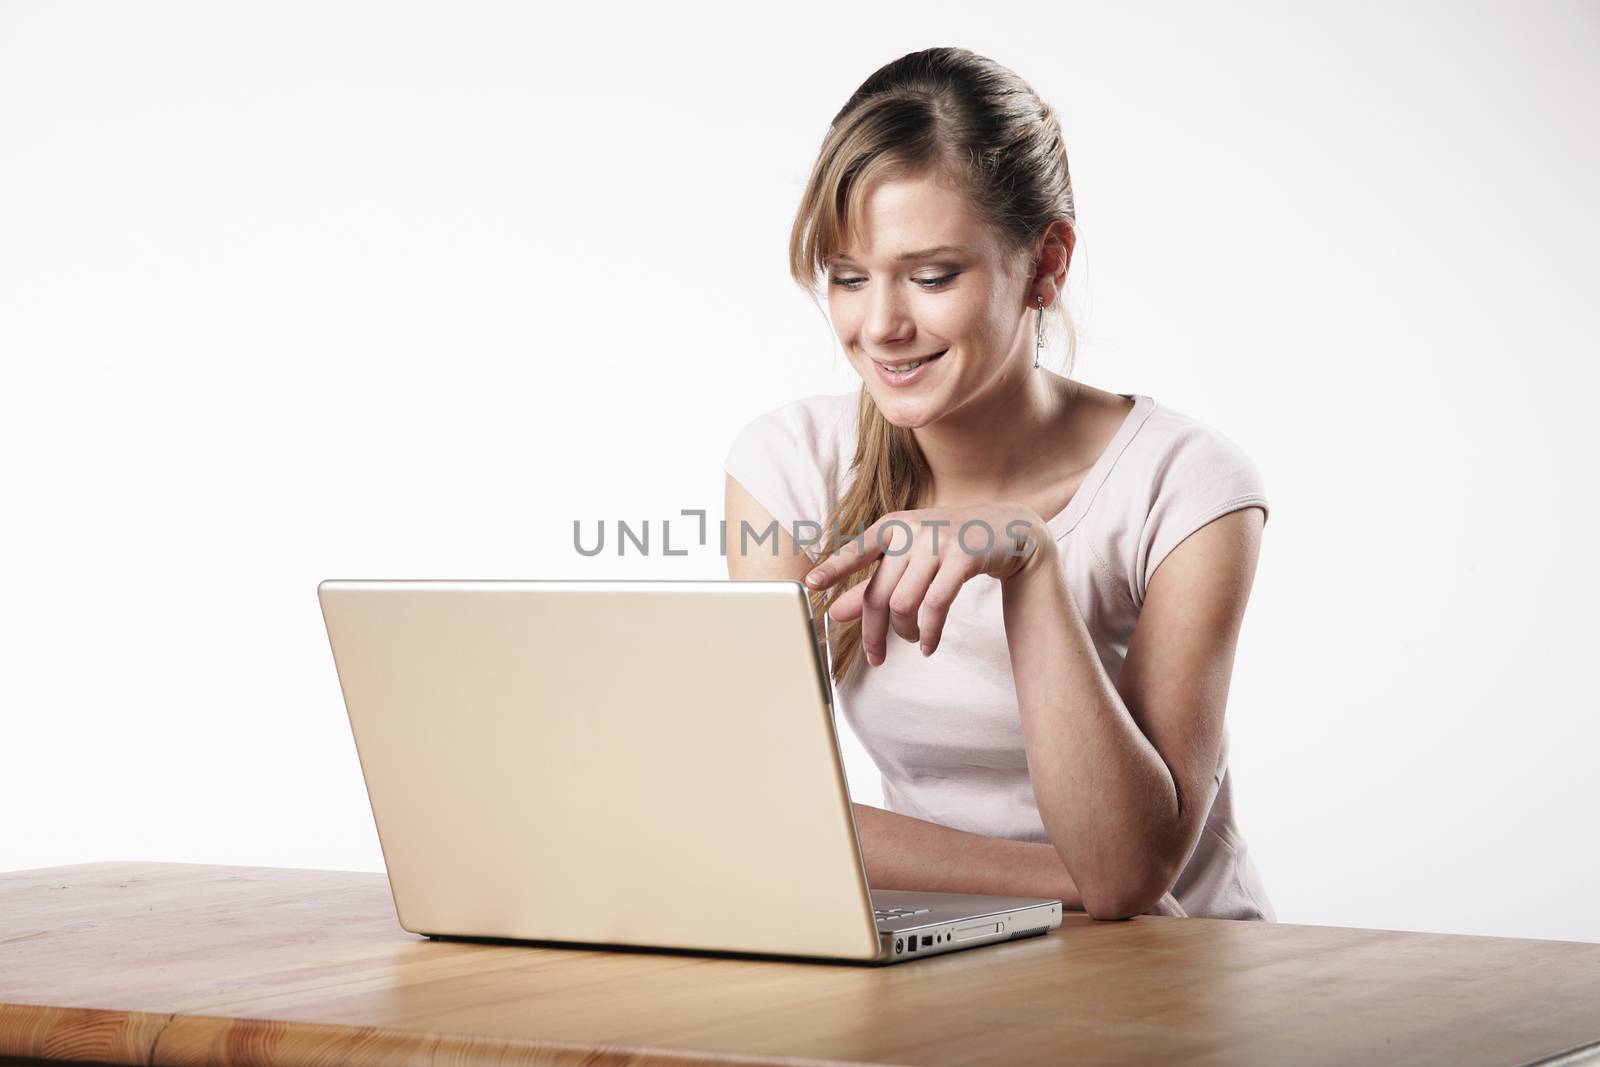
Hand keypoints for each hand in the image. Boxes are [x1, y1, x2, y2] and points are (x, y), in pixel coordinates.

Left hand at [803, 502, 1055, 664]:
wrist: (1007, 529)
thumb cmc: (948, 545)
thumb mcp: (909, 558)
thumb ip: (873, 582)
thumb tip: (835, 612)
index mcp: (892, 526)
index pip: (855, 550)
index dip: (833, 568)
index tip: (811, 585)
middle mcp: (911, 530)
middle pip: (878, 593)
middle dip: (873, 632)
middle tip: (875, 656)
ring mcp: (938, 542)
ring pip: (904, 602)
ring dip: (904, 632)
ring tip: (912, 641)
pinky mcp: (964, 557)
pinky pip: (937, 605)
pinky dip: (930, 632)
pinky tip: (928, 645)